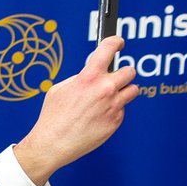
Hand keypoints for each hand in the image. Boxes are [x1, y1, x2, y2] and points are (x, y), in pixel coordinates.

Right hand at [13, 36, 139, 185]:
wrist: (53, 143)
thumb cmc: (53, 117)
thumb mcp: (60, 89)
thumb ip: (80, 78)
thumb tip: (92, 75)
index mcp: (89, 77)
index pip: (109, 48)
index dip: (116, 42)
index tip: (119, 43)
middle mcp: (105, 89)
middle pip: (129, 71)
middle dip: (122, 73)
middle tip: (113, 79)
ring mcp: (113, 106)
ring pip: (132, 90)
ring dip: (123, 91)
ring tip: (110, 97)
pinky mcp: (115, 121)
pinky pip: (122, 110)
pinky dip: (113, 111)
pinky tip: (98, 117)